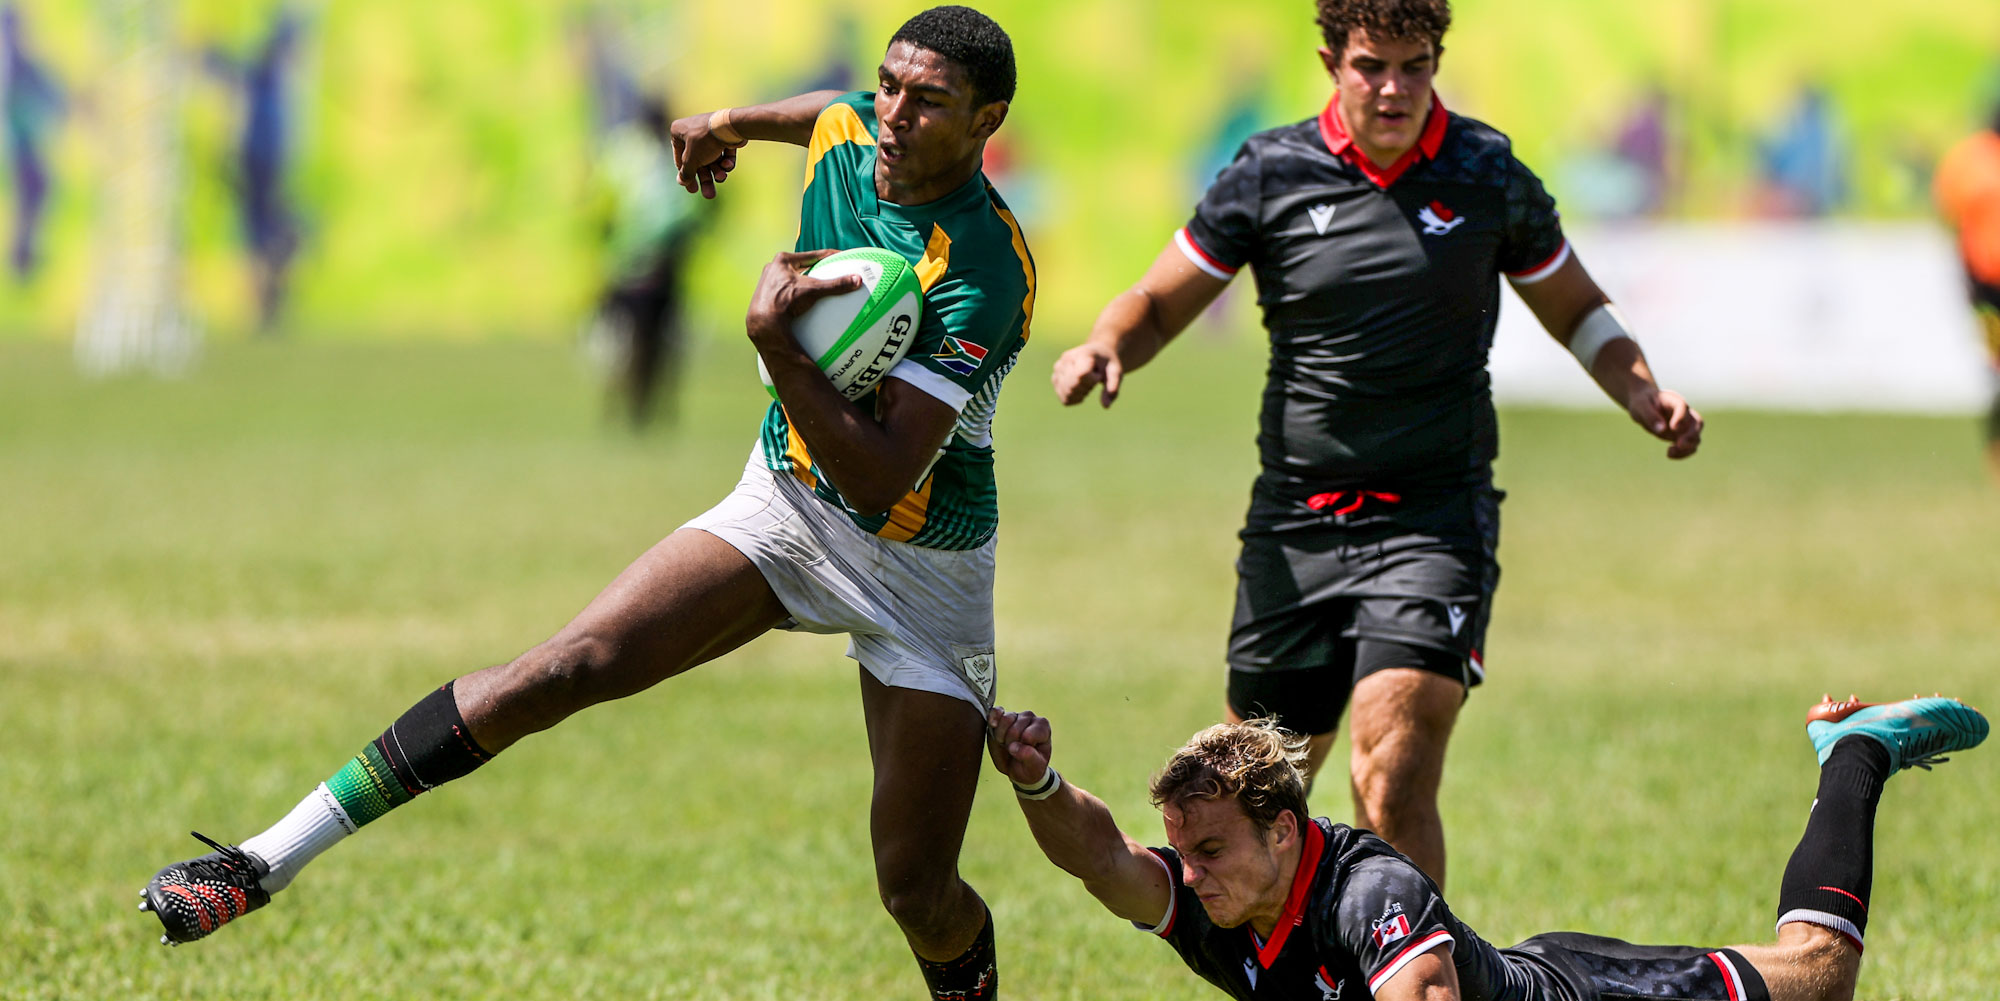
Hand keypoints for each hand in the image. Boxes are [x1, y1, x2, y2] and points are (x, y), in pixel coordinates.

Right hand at [669, 112, 743, 198]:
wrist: (729, 126)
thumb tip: (681, 182)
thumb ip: (686, 172)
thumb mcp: (691, 160)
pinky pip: (723, 153)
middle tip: (710, 195)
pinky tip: (728, 164)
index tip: (693, 190)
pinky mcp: (725, 136)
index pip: (680, 158)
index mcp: (678, 132)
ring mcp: (709, 133)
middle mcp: (692, 131)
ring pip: (712, 158)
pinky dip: (726, 161)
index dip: (686, 176)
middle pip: (698, 161)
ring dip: (717, 171)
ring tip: (722, 178)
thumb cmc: (704, 141)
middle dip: (706, 179)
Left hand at [744, 250, 862, 352]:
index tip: (843, 257)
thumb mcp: (813, 290)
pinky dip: (797, 293)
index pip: (813, 255)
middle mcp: (773, 267)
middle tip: (831, 270)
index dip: (830, 256)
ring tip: (818, 286)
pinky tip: (805, 302)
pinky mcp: (766, 294)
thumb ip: (835, 285)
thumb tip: (857, 280)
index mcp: (783, 260)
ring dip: (805, 281)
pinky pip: (786, 290)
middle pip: (802, 265)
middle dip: (816, 268)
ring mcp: (768, 281)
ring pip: (792, 278)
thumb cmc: (786, 301)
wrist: (764, 320)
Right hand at [986, 706, 1052, 786]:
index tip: (1025, 754)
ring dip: (1001, 736)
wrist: (1018, 768)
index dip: (1022, 747)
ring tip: (1005, 744)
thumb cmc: (1030, 766)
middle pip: (1015, 729)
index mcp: (1043, 727)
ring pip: (1005, 720)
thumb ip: (1029, 757)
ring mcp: (1015, 716)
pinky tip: (993, 725)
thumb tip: (1015, 747)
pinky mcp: (1001, 717)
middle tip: (1013, 751)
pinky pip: (996, 711)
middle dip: (1011, 744)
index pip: (1029, 734)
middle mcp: (1030, 718)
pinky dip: (993, 717)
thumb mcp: (1035, 767)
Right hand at [1051, 342, 1123, 407]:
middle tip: (1093, 380)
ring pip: (1067, 394)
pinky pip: (1064, 399)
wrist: (1097, 354)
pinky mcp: (1054, 378)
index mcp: (1082, 353)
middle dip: (1087, 388)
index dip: (1093, 380)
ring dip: (1080, 394)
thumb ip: (1113, 386)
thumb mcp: (1116, 371)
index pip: (1081, 375)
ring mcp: (1057, 369)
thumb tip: (1106, 406)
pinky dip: (1075, 398)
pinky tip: (1080, 389)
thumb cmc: (1107, 363)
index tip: (1098, 374)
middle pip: (1073, 386)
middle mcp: (1066, 359)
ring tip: (1086, 383)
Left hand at [1627, 384, 1702, 458]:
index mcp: (1673, 400)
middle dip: (1691, 435)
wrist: (1644, 405)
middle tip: (1680, 445)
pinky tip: (1669, 454)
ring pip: (1696, 436)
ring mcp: (1685, 424)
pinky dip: (1683, 452)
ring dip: (1687, 447)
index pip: (1682, 406)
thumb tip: (1662, 429)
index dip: (1681, 417)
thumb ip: (1650, 416)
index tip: (1674, 428)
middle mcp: (1684, 412)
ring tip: (1669, 453)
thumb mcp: (1641, 406)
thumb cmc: (1642, 402)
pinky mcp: (1682, 435)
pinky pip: (1689, 445)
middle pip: (1697, 422)